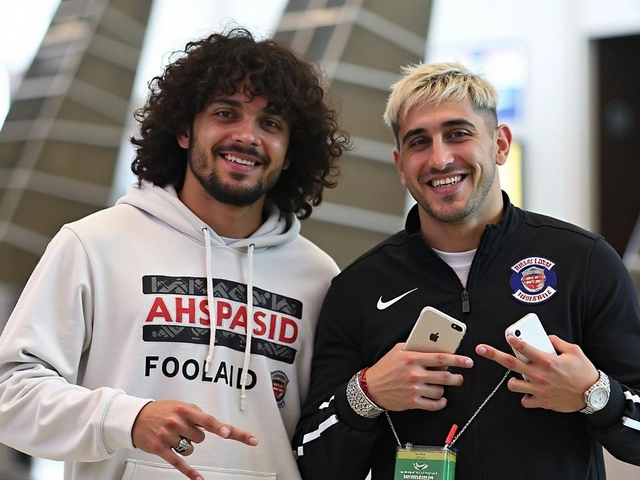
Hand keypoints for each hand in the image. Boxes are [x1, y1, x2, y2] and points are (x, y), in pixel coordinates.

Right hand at [131, 400, 258, 479]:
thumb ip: (196, 413)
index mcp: (185, 410)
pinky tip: (198, 478)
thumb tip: (212, 424)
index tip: (228, 433)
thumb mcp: (180, 405)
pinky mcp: (160, 449)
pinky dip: (189, 472)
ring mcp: (168, 436)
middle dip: (195, 435)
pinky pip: (178, 462)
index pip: (207, 420)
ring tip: (174, 437)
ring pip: (191, 449)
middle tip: (183, 429)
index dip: (220, 427)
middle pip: (201, 438)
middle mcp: (176, 422)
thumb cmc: (161, 411)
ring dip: (186, 446)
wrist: (136, 417)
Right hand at [365, 343, 473, 411]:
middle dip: (457, 377)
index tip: (467, 361)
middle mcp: (414, 374)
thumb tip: (433, 345)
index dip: (457, 360)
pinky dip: (440, 403)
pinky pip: (433, 405)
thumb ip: (415, 347)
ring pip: (440, 390)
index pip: (441, 358)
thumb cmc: (385, 367)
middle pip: (444, 376)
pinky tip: (440, 399)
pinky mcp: (412, 402)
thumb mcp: (397, 351)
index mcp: (412, 358)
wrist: (371, 387)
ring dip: (444, 389)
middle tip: (459, 377)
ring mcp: (414, 389)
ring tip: (441, 385)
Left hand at [476, 335, 598, 411]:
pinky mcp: (541, 402)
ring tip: (517, 377)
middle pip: (511, 363)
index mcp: (547, 361)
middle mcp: (540, 375)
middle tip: (481, 349)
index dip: (514, 340)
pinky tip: (530, 392)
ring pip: (513, 384)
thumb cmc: (584, 373)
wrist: (594, 396)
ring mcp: (539, 389)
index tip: (507, 336)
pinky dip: (525, 397)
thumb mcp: (574, 351)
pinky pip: (525, 400)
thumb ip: (557, 342)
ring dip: (512, 380)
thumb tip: (546, 337)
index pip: (525, 347)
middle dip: (493, 355)